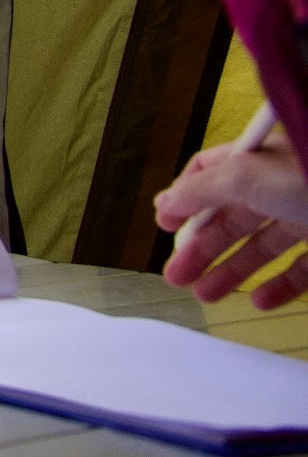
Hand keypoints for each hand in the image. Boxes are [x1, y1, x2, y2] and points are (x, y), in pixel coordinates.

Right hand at [156, 126, 307, 308]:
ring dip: (232, 271)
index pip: (212, 173)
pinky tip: (261, 299)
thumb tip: (164, 202)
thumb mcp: (246, 174)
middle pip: (233, 216)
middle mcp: (282, 184)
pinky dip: (281, 285)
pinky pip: (303, 268)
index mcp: (258, 157)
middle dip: (202, 247)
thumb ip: (201, 189)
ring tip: (206, 295)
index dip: (186, 199)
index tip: (165, 227)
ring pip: (264, 245)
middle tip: (177, 277)